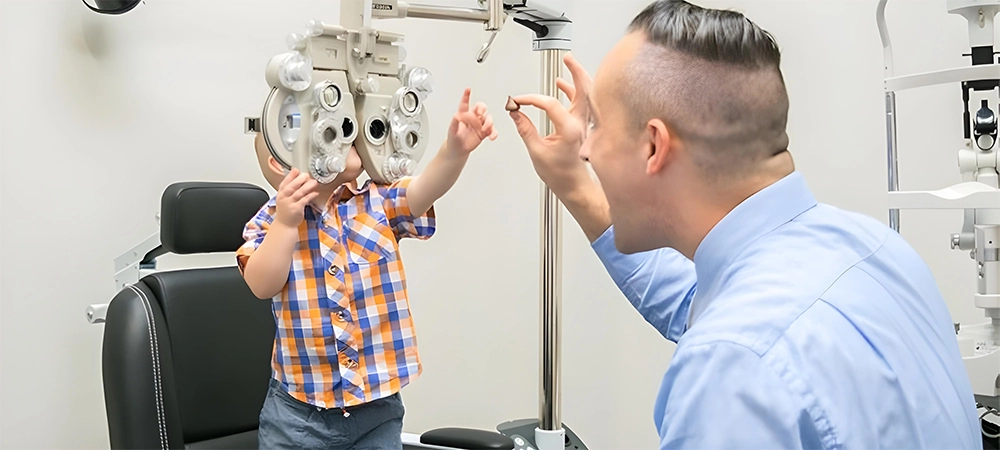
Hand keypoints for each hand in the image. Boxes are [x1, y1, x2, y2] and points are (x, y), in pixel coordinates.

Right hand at [275, 168, 318, 228]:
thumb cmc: (285, 211)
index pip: (284, 183)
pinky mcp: (296, 209)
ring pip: (298, 193)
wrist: (284, 225)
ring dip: (307, 186)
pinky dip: (310, 196)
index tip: (296, 170)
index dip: (290, 176)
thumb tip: (298, 178)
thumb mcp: (284, 199)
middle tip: (306, 174)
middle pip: (291, 187)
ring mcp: (289, 204)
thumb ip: (289, 189)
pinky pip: (304, 201)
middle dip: (299, 179)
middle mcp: (284, 198)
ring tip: (313, 182)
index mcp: (280, 194)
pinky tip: (315, 193)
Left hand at [447, 88, 497, 155]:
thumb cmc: (453, 138)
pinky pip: (492, 131)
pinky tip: (492, 136)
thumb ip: (454, 122)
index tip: (468, 89)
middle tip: (480, 113)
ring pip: (488, 119)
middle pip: (481, 108)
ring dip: (489, 122)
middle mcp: (473, 118)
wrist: (457, 150)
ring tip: (485, 129)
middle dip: (482, 108)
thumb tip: (456, 115)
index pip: (465, 104)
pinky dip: (494, 133)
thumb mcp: (451, 130)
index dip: (466, 96)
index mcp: (464, 115)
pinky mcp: (484, 133)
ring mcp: (479, 125)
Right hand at [509, 53, 593, 193]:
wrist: (573, 185)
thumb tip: (515, 112)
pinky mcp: (582, 125)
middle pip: (584, 90)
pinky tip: (563, 84)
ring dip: (578, 78)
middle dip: (576, 72)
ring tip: (569, 63)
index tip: (518, 101)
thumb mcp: (537, 151)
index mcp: (570, 130)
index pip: (550, 104)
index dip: (531, 99)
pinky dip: (573, 90)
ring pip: (586, 94)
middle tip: (568, 58)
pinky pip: (581, 102)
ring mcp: (584, 124)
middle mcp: (581, 124)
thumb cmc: (559, 174)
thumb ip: (525, 129)